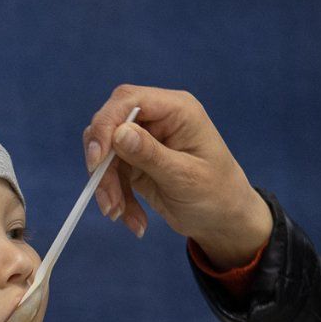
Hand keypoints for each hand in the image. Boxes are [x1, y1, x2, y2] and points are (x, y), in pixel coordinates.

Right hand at [82, 85, 272, 266]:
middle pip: (109, 126)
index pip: (128, 100)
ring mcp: (144, 140)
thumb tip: (118, 132)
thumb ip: (151, 154)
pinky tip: (133, 220)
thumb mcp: (185, 177)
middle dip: (104, 165)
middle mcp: (157, 119)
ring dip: (108, 187)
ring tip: (121, 216)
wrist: (223, 221)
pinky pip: (111, 173)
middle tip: (108, 200)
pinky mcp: (135, 161)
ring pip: (106, 153)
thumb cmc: (217, 194)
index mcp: (177, 110)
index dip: (106, 125)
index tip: (97, 160)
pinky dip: (116, 197)